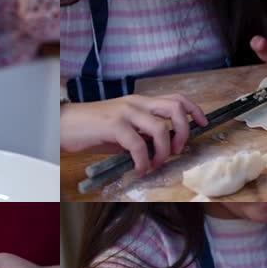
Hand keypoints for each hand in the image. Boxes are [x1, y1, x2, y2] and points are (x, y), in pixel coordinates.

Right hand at [59, 94, 207, 173]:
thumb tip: (159, 150)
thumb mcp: (122, 130)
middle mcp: (136, 103)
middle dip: (184, 131)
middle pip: (175, 108)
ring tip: (155, 164)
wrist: (63, 125)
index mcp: (140, 102)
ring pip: (160, 128)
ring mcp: (125, 113)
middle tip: (178, 150)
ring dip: (164, 151)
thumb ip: (142, 135)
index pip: (175, 98)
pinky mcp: (114, 125)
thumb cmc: (91, 129)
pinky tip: (140, 169)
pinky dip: (144, 161)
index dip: (194, 110)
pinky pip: (139, 144)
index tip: (203, 124)